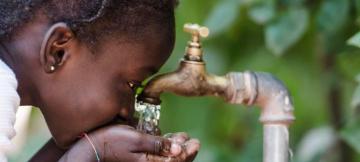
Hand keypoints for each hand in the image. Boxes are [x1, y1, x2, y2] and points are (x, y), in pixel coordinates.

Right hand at [59, 125, 199, 161]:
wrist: (91, 146)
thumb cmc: (111, 141)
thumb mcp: (136, 139)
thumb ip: (157, 144)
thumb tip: (179, 148)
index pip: (175, 161)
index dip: (188, 152)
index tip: (196, 142)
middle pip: (172, 161)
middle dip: (185, 151)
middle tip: (194, 141)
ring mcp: (143, 161)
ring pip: (165, 157)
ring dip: (176, 148)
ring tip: (183, 137)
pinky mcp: (138, 157)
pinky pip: (156, 154)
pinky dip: (164, 147)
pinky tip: (168, 139)